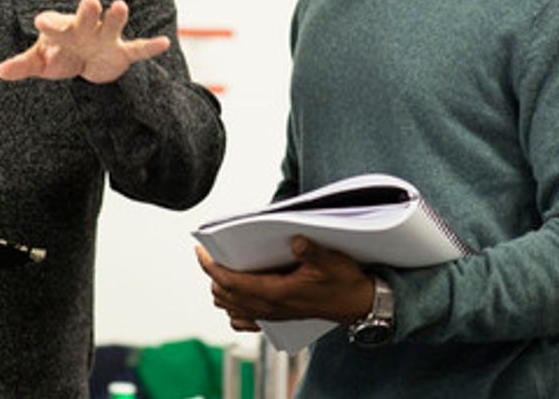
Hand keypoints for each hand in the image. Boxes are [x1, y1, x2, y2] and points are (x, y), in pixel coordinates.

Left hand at [0, 0, 170, 84]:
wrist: (86, 59)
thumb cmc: (60, 54)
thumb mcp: (41, 62)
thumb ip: (23, 65)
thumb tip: (0, 71)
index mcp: (63, 30)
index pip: (54, 25)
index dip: (48, 24)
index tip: (39, 22)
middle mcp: (86, 29)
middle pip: (86, 18)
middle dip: (88, 12)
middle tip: (89, 1)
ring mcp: (106, 38)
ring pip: (112, 26)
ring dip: (117, 18)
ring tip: (121, 5)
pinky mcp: (122, 52)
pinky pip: (137, 49)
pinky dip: (150, 47)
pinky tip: (164, 43)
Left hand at [196, 237, 375, 329]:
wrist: (357, 304)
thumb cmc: (343, 281)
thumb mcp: (331, 260)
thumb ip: (311, 250)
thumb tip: (295, 240)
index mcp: (277, 293)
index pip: (232, 282)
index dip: (212, 267)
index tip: (201, 252)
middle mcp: (270, 307)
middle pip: (225, 295)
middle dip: (213, 275)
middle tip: (210, 254)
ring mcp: (272, 315)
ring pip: (231, 308)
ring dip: (222, 291)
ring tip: (221, 269)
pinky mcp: (276, 318)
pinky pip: (244, 320)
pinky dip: (234, 308)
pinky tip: (236, 294)